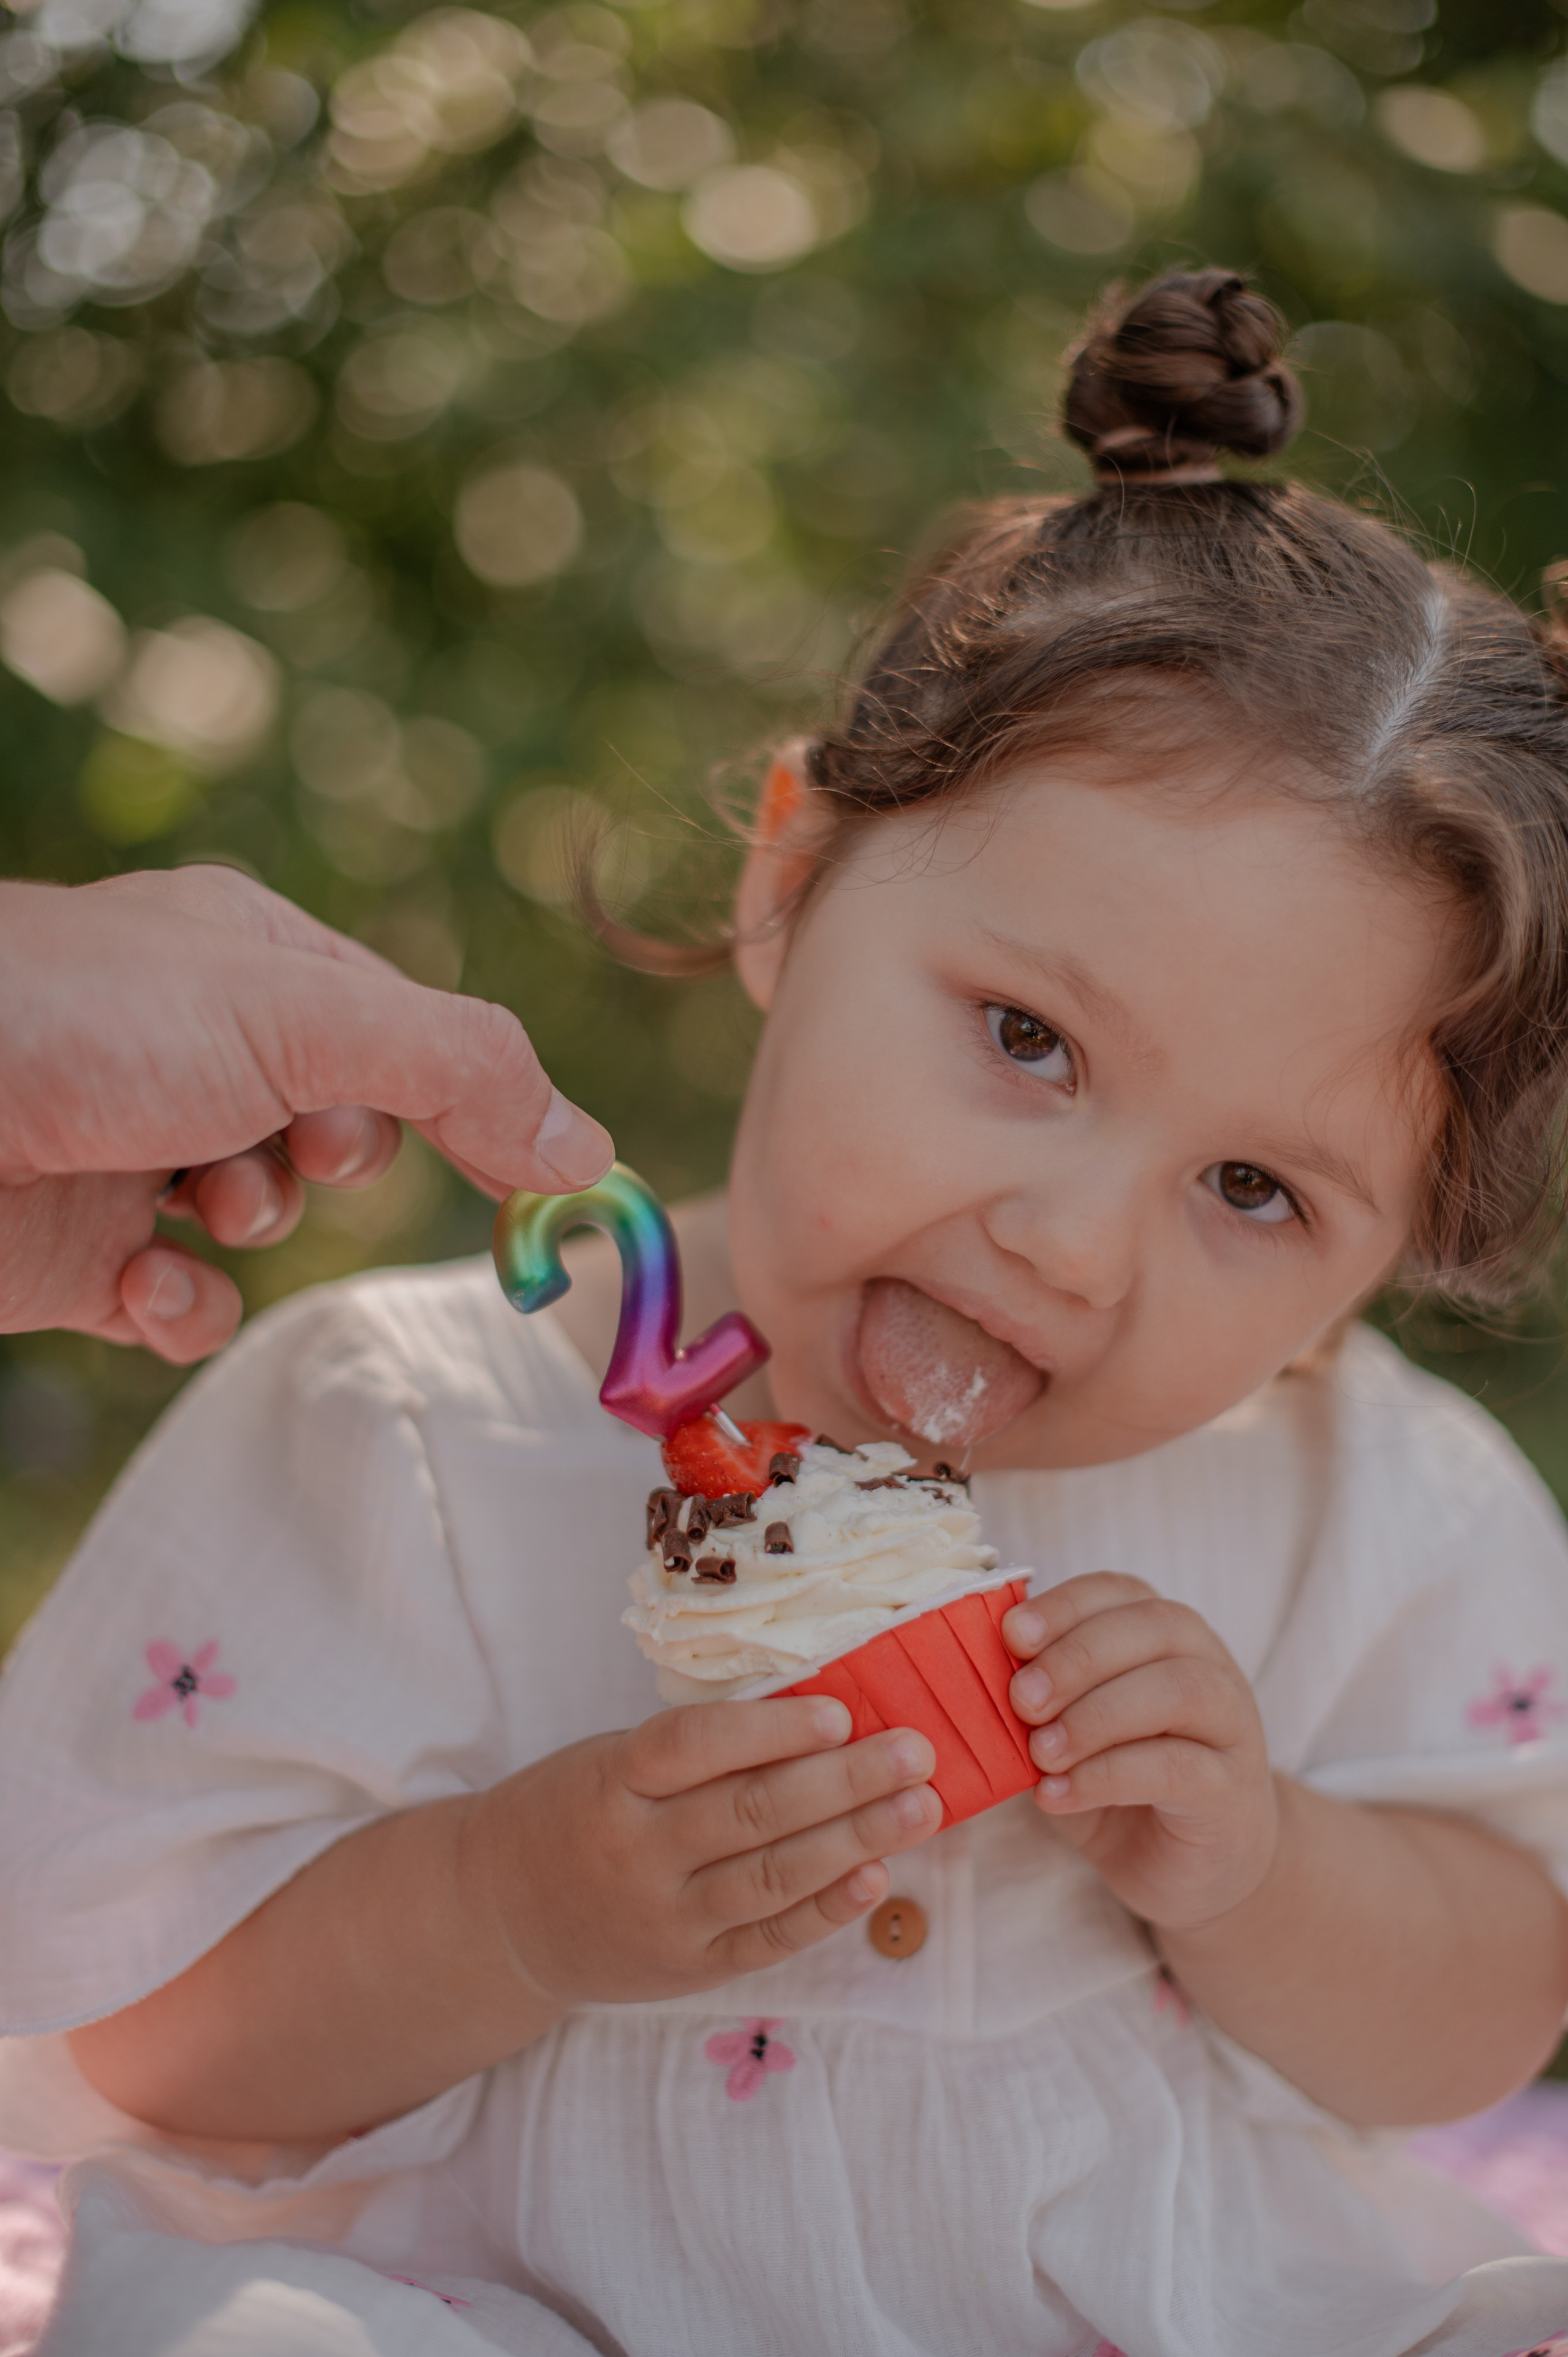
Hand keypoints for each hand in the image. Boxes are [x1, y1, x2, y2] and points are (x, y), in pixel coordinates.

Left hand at [0, 866, 613, 1362]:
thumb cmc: (84, 1019)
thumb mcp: (304, 1015)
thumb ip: (458, 1070)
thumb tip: (590, 1150)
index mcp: (251, 959)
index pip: (404, 1032)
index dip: (464, 1098)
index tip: (527, 1172)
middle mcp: (195, 1048)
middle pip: (343, 1131)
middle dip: (334, 1159)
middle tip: (294, 1149)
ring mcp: (135, 1149)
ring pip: (262, 1220)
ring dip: (248, 1228)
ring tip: (192, 1201)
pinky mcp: (76, 1252)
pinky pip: (178, 1303)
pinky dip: (178, 1309)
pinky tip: (142, 1287)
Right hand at [467, 1698, 941, 2001]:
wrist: (501, 1916)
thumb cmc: (575, 1811)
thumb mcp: (610, 1761)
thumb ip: (694, 1752)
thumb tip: (816, 1718)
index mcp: (611, 1783)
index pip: (695, 1748)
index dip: (772, 1730)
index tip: (842, 1711)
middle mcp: (636, 1854)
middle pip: (751, 1812)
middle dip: (845, 1780)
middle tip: (916, 1751)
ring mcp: (665, 1919)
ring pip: (772, 1876)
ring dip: (857, 1840)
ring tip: (921, 1806)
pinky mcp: (689, 1968)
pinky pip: (768, 1937)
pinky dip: (827, 1908)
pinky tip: (876, 1875)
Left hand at [1003, 1574, 1277, 1930]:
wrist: (1195, 1868)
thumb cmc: (1122, 1782)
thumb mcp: (1072, 1729)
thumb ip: (1041, 1695)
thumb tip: (973, 1668)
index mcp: (1164, 1635)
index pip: (1119, 1592)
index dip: (1065, 1606)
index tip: (1011, 1636)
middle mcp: (1209, 1665)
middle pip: (1154, 1628)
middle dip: (1077, 1656)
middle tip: (1020, 1700)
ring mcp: (1231, 1727)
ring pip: (1179, 1690)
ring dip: (1097, 1714)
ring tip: (1040, 1751)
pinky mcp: (1232, 1791)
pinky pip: (1178, 1767)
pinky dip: (1108, 1776)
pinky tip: (1058, 1795)